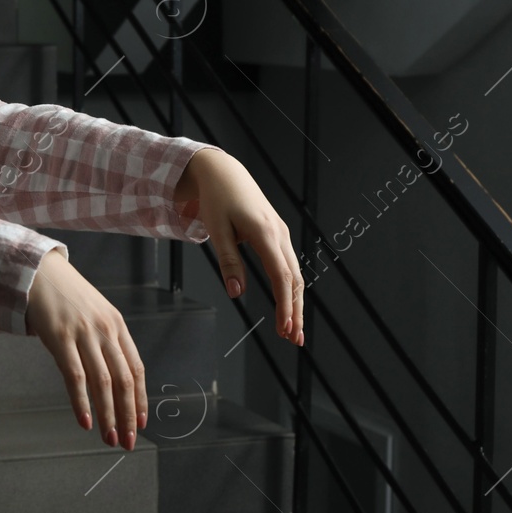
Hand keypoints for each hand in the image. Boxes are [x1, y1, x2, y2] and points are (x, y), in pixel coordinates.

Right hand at [23, 247, 144, 450]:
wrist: (38, 272)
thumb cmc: (66, 296)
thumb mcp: (95, 314)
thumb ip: (106, 341)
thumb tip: (114, 378)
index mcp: (117, 326)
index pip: (136, 369)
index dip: (140, 399)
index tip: (142, 423)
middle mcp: (105, 330)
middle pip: (124, 380)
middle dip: (128, 415)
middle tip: (128, 440)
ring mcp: (83, 334)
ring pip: (103, 382)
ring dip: (108, 414)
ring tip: (109, 437)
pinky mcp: (60, 338)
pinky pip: (75, 376)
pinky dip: (82, 402)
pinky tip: (85, 420)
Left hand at [175, 148, 304, 344]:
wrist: (223, 172)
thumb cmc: (216, 200)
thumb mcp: (216, 231)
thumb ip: (228, 262)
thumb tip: (236, 293)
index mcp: (265, 233)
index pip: (281, 277)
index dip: (284, 305)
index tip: (284, 329)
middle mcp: (279, 233)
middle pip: (294, 279)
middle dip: (295, 311)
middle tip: (294, 340)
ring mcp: (281, 233)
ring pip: (294, 274)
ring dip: (294, 303)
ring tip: (291, 329)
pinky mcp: (277, 233)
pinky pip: (288, 265)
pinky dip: (290, 288)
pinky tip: (287, 304)